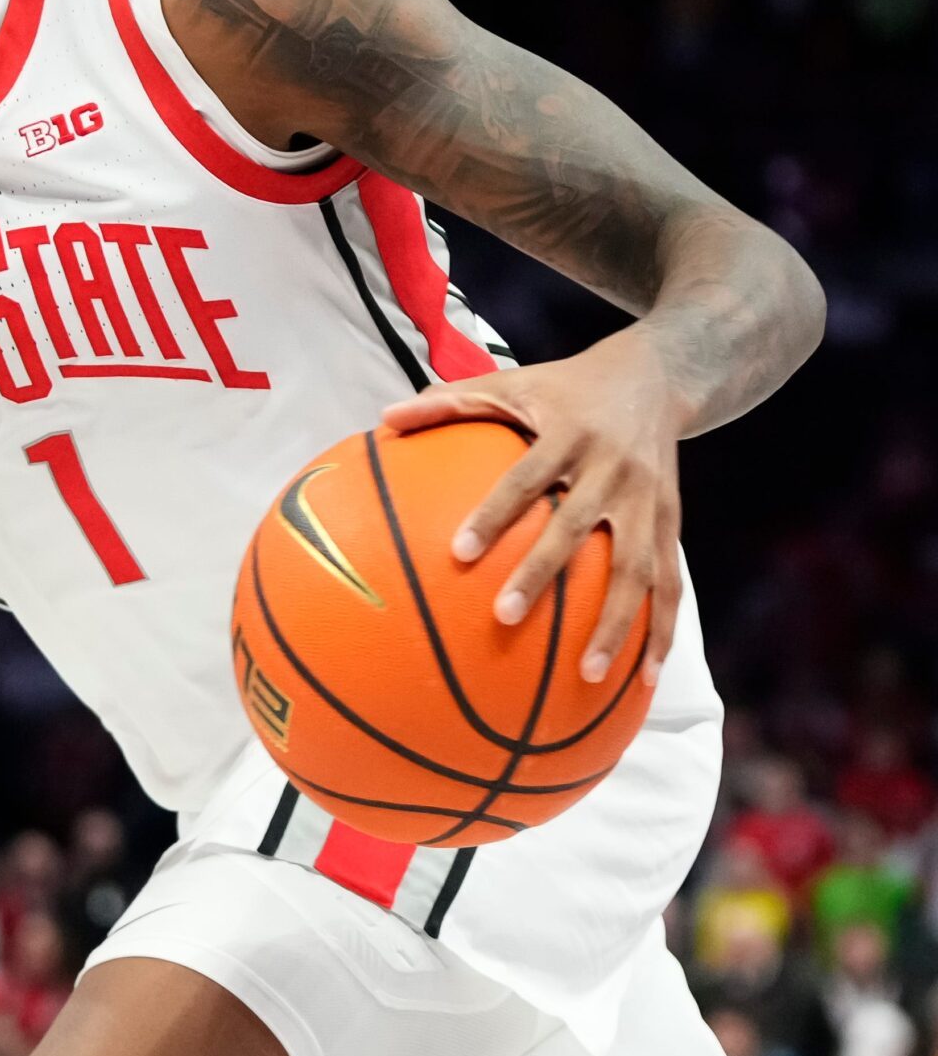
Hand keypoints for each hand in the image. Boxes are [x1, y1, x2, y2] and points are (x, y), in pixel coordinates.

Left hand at [381, 328, 683, 687]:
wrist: (657, 375)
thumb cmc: (566, 386)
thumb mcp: (512, 382)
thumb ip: (449, 401)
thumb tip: (383, 417)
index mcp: (567, 434)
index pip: (524, 478)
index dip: (494, 515)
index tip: (458, 553)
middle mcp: (612, 470)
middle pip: (576, 529)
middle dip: (542, 574)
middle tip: (504, 618)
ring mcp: (648, 501)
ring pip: (636, 569)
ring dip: (617, 624)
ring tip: (589, 675)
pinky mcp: (672, 522)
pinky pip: (671, 582)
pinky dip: (664, 631)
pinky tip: (647, 679)